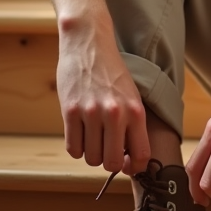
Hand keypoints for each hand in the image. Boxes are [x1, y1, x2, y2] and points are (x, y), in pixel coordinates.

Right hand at [55, 16, 150, 174]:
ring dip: (91, 153)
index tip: (126, 162)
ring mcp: (91, 113)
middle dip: (109, 162)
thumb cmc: (111, 71)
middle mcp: (115, 114)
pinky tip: (79, 133)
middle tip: (106, 149)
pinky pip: (72, 148)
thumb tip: (128, 158)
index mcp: (135, 111)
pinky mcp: (70, 111)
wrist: (88, 44)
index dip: (133, 166)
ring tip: (92, 136)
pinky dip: (76, 146)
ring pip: (91, 158)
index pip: (141, 156)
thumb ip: (132, 124)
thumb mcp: (131, 95)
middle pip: (111, 164)